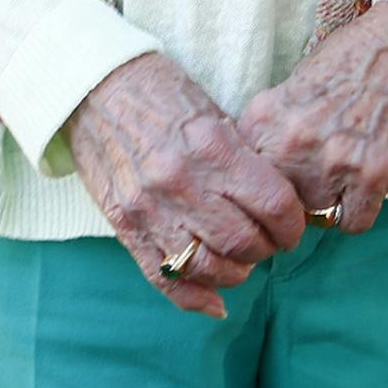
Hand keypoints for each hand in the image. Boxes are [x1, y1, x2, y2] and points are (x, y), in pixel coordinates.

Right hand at [64, 51, 307, 319]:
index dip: (292, 224)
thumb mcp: (212, 113)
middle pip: (244, 243)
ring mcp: (149, 208)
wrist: (95, 86)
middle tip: (267, 241)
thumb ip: (242, 159)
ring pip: (208, 268)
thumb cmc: (161, 92)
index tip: (291, 225)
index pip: (273, 205)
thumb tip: (275, 203)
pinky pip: (164, 278)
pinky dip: (195, 298)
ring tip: (238, 260)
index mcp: (211, 146)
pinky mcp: (123, 226)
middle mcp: (181, 181)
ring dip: (234, 273)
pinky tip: (215, 301)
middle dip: (266, 249)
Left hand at [236, 3, 387, 233]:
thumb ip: (276, 123)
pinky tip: (366, 185)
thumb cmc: (352, 56)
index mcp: (266, 118)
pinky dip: (360, 211)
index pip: (246, 172)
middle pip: (279, 198)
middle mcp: (293, 144)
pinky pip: (353, 222)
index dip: (266, 176)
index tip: (280, 174)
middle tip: (316, 175)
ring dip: (329, 200)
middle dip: (295, 192)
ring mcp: (332, 163)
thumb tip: (263, 162)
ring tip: (345, 173)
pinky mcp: (372, 178)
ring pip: (316, 213)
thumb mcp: (296, 81)